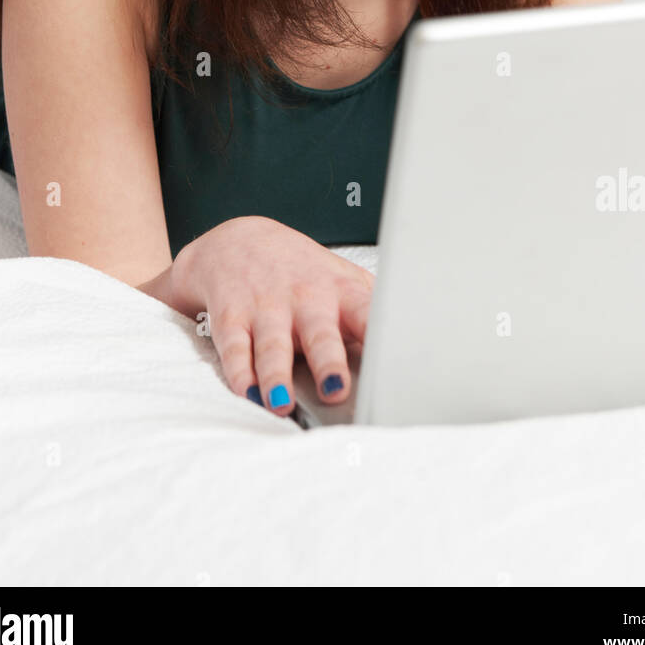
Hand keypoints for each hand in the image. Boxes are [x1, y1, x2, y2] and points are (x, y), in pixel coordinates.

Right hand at [170, 215, 373, 415]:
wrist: (240, 241)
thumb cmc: (301, 271)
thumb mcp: (343, 278)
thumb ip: (372, 309)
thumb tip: (412, 341)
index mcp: (341, 292)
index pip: (367, 313)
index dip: (379, 335)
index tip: (389, 361)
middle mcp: (305, 299)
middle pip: (319, 333)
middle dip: (327, 362)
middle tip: (335, 390)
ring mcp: (267, 308)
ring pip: (273, 345)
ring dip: (276, 375)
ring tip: (282, 403)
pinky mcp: (232, 317)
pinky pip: (234, 347)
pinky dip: (238, 371)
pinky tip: (245, 390)